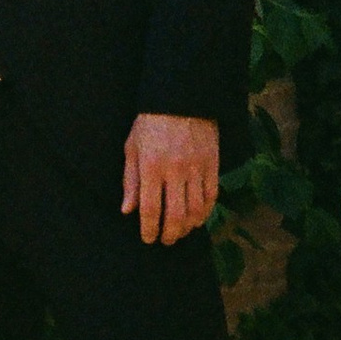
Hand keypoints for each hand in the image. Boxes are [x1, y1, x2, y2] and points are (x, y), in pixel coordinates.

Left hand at [121, 112, 219, 247]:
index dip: (149, 229)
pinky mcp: (212, 163)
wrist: (182, 98)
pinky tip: (198, 218)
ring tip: (181, 232)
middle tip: (166, 241)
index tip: (148, 238)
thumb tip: (128, 210)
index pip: (150, 209)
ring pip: (196, 209)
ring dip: (188, 227)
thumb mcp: (132, 147)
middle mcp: (175, 170)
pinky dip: (205, 212)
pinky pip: (211, 196)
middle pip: (175, 215)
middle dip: (170, 234)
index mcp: (151, 167)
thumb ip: (130, 181)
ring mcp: (196, 168)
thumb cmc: (151, 123)